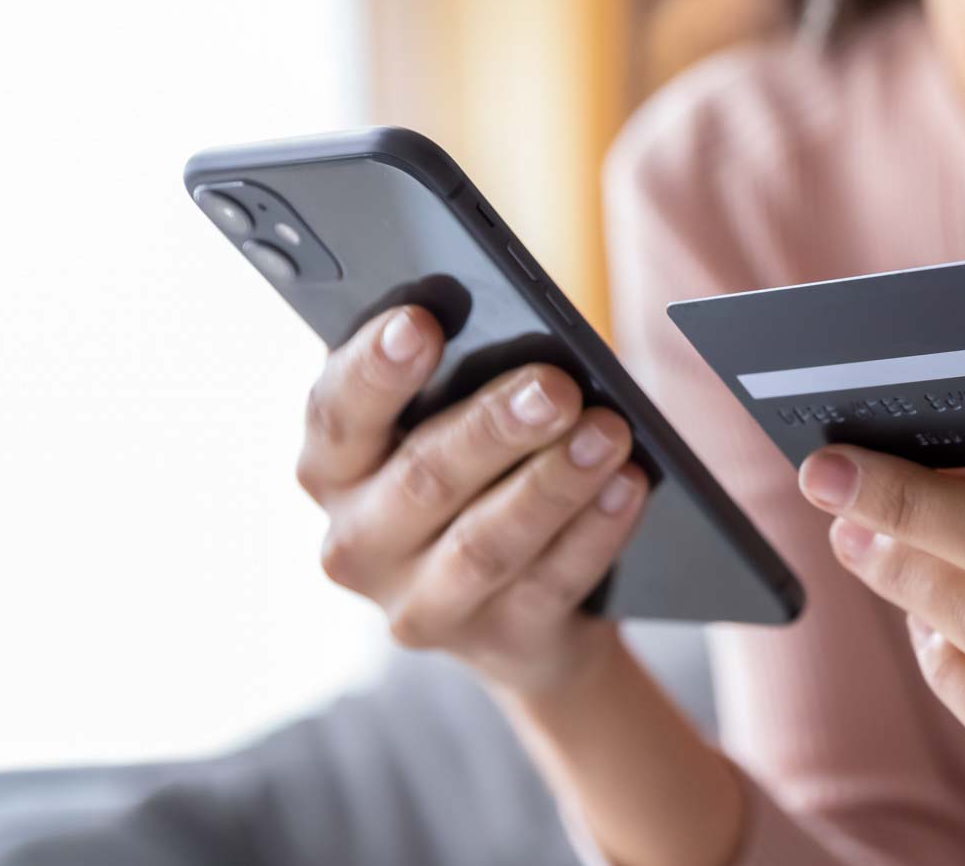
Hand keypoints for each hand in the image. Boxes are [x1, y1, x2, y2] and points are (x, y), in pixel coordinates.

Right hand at [295, 305, 649, 693]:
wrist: (521, 611)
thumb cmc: (481, 475)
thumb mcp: (449, 425)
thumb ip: (458, 381)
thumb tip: (522, 332)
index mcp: (335, 469)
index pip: (337, 413)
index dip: (374, 367)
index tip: (419, 322)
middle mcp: (358, 543)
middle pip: (422, 478)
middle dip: (494, 428)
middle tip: (556, 387)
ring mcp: (421, 604)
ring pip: (487, 542)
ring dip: (554, 483)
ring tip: (610, 432)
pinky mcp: (496, 642)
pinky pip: (550, 583)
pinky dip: (595, 531)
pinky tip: (629, 485)